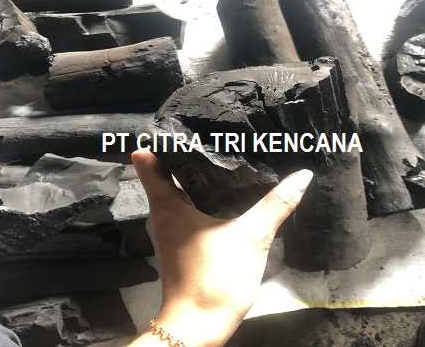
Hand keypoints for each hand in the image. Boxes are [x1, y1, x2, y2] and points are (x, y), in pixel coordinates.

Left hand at [130, 150, 312, 346]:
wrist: (200, 326)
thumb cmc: (215, 277)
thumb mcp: (251, 237)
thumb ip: (276, 205)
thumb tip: (302, 176)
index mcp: (167, 205)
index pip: (150, 160)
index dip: (163, 140)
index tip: (182, 125)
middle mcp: (161, 213)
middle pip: (166, 173)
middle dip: (187, 153)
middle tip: (213, 134)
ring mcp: (168, 229)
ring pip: (176, 192)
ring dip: (194, 176)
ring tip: (221, 155)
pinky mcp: (179, 241)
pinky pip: (184, 208)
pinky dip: (198, 196)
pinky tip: (222, 192)